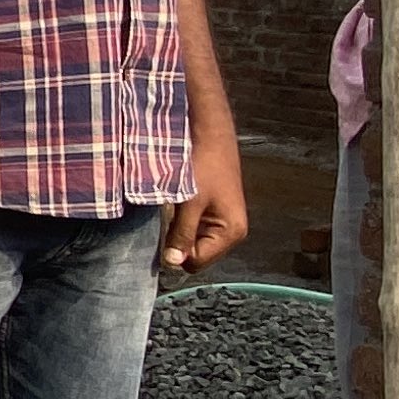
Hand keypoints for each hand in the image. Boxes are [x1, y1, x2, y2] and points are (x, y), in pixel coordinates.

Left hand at [162, 135, 248, 274]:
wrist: (210, 135)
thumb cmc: (203, 166)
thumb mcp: (190, 202)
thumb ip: (182, 233)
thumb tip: (173, 262)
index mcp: (232, 233)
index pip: (197, 262)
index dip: (177, 250)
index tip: (166, 230)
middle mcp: (232, 232)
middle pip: (197, 255)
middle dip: (180, 241)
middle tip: (172, 216)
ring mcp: (224, 223)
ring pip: (194, 242)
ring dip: (180, 230)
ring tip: (177, 208)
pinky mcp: (215, 213)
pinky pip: (195, 229)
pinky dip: (183, 222)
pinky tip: (181, 205)